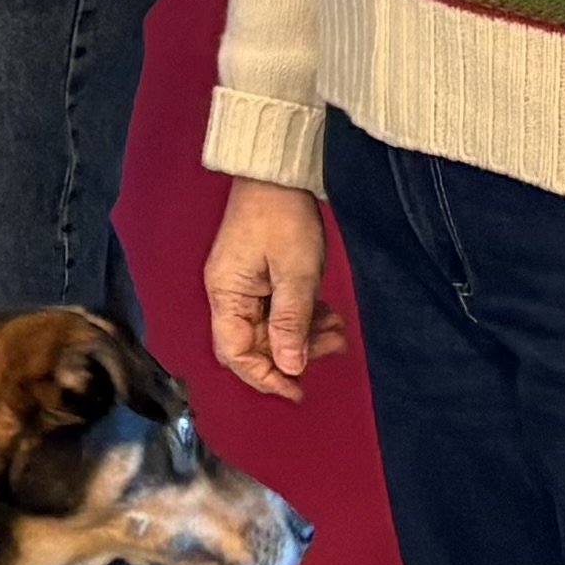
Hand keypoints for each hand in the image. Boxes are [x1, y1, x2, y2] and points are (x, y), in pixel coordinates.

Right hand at [202, 177, 351, 398]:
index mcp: (226, 294)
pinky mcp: (258, 276)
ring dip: (303, 337)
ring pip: (269, 329)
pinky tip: (328, 315)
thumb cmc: (282, 218)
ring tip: (338, 331)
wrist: (277, 175)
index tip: (298, 389)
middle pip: (252, 344)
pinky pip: (277, 311)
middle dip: (291, 355)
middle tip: (332, 349)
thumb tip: (290, 368)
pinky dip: (302, 319)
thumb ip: (291, 324)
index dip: (265, 376)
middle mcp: (228, 294)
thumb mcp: (295, 274)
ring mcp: (243, 284)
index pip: (236, 352)